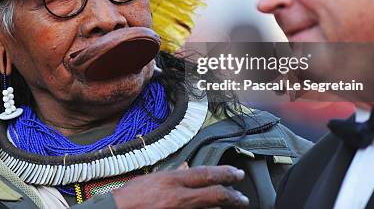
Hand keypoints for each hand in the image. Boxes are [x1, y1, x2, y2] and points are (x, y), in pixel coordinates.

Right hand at [112, 163, 248, 208]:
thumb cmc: (130, 197)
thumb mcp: (151, 179)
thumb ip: (173, 174)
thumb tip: (188, 168)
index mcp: (172, 180)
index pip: (206, 174)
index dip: (226, 173)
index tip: (237, 174)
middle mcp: (179, 196)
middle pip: (216, 194)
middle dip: (233, 196)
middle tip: (243, 198)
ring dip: (223, 208)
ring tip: (234, 205)